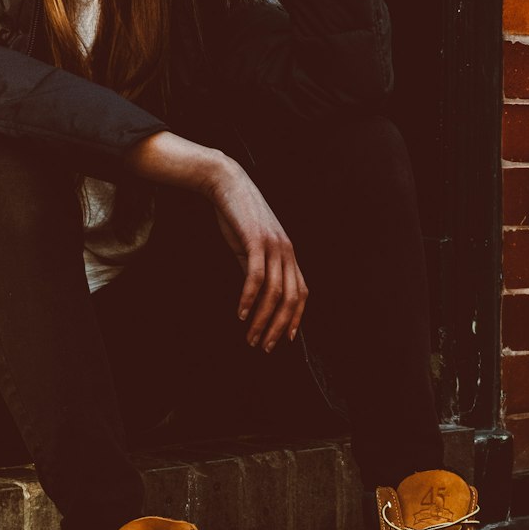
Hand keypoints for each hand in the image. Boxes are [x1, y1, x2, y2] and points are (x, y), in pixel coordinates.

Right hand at [207, 160, 307, 352]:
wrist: (227, 183)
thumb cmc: (238, 215)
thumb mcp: (251, 246)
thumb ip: (257, 269)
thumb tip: (255, 296)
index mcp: (288, 253)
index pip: (301, 292)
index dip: (296, 318)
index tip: (285, 339)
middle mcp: (286, 251)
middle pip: (291, 298)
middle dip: (278, 326)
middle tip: (264, 346)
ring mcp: (273, 246)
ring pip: (274, 292)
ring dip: (262, 319)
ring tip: (250, 337)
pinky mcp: (256, 241)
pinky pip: (256, 277)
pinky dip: (248, 299)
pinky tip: (240, 313)